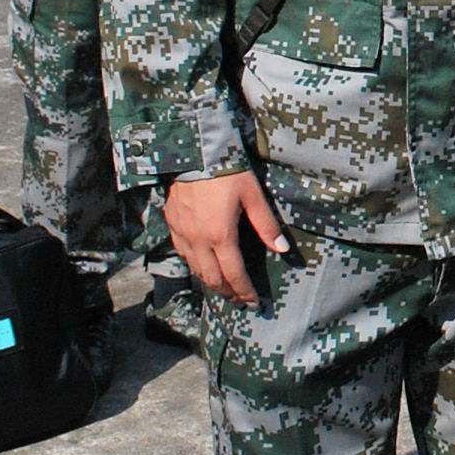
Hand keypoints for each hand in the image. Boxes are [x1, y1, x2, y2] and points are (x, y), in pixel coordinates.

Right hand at [165, 170, 289, 305]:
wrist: (194, 151)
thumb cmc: (228, 171)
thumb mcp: (253, 196)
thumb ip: (266, 225)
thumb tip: (282, 249)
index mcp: (221, 235)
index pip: (234, 274)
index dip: (244, 291)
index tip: (253, 303)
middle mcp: (198, 240)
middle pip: (212, 278)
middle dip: (228, 292)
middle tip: (240, 300)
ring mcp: (182, 233)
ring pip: (195, 269)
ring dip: (210, 282)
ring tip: (224, 288)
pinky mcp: (172, 224)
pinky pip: (183, 253)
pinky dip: (195, 265)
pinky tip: (202, 265)